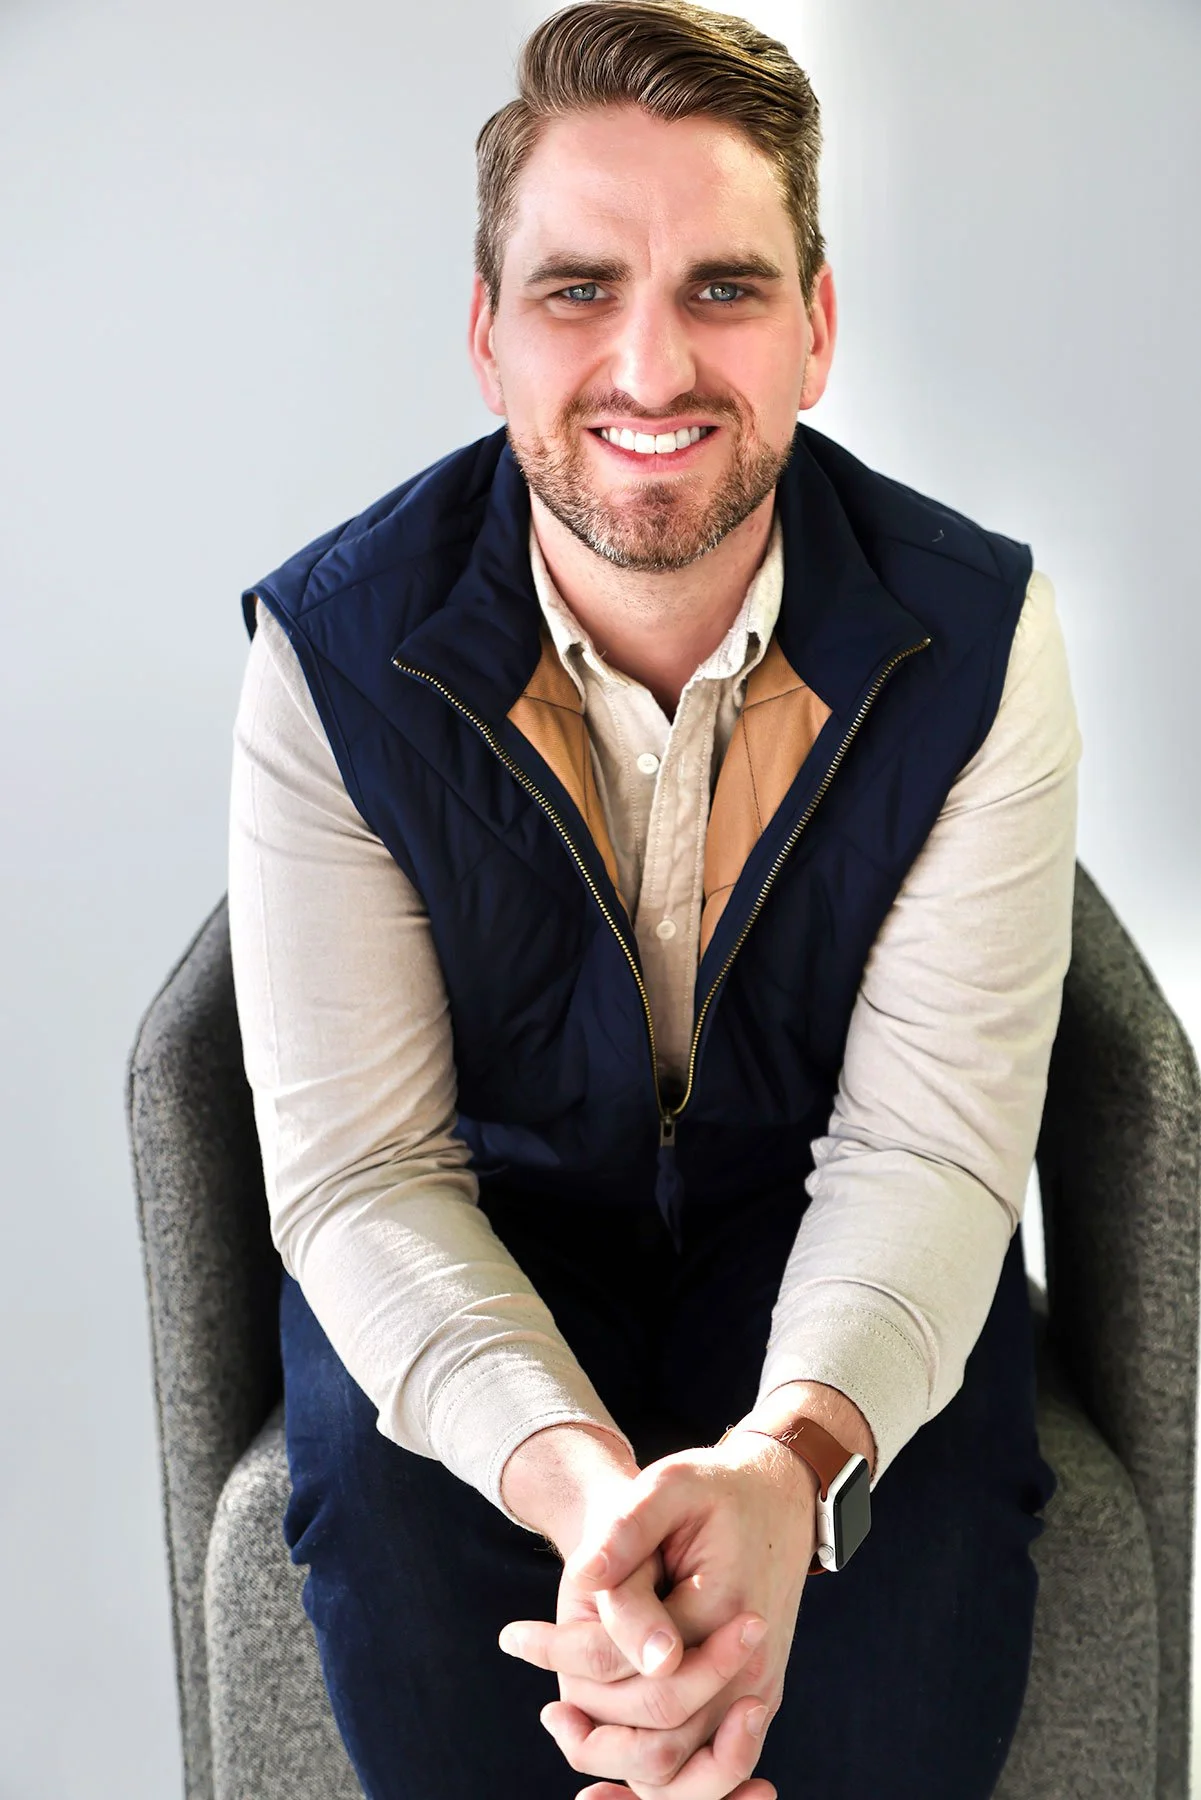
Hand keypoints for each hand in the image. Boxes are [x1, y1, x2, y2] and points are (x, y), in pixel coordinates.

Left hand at [499, 1432, 818, 1798]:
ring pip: (674, 1768)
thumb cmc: (716, 1490)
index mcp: (722, 1611)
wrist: (779, 1503)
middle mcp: (747, 1671)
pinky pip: (698, 1767)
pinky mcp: (751, 1707)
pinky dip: (648, 1766)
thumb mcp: (672, 1485)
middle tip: (544, 1702)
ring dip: (612, 1755)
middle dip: (587, 1724)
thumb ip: (629, 1531)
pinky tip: (598, 1733)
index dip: (557, 1650)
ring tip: (561, 1719)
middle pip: (651, 1732)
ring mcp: (754, 1697)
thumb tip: (586, 1576)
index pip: (621, 1658)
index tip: (510, 1635)